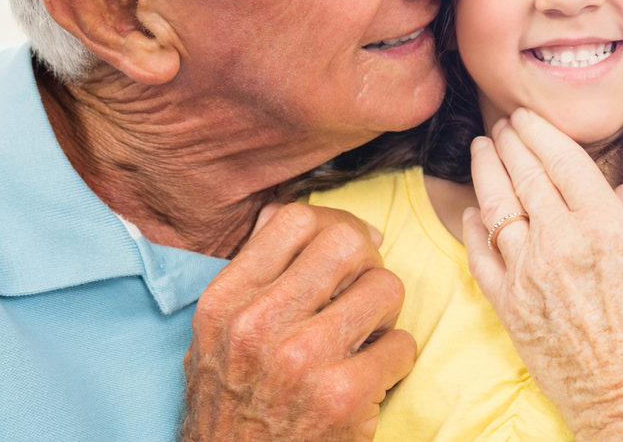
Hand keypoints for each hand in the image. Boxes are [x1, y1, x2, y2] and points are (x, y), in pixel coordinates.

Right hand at [182, 203, 416, 440]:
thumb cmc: (235, 404)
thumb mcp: (219, 334)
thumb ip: (256, 273)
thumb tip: (313, 218)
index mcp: (225, 302)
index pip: (295, 219)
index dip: (334, 227)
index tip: (345, 255)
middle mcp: (258, 325)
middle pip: (348, 242)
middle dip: (366, 265)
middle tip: (360, 294)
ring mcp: (303, 360)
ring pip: (386, 285)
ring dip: (384, 312)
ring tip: (365, 337)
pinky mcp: (344, 396)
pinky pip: (403, 344)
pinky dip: (394, 360)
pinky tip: (370, 378)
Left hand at [464, 108, 622, 441]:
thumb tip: (619, 190)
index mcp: (606, 228)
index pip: (563, 161)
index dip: (540, 132)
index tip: (528, 116)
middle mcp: (561, 244)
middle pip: (525, 176)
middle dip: (509, 143)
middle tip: (501, 124)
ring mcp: (530, 276)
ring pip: (496, 208)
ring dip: (486, 172)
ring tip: (481, 149)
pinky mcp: (510, 309)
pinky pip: (480, 258)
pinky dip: (471, 229)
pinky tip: (470, 210)